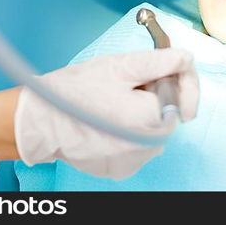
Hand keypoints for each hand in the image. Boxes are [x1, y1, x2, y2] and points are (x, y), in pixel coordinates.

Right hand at [14, 48, 198, 178]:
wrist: (38, 121)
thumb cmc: (74, 91)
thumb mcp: (119, 66)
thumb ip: (159, 61)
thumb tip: (186, 58)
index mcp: (150, 119)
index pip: (185, 97)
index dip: (180, 76)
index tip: (169, 64)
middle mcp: (148, 147)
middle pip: (171, 112)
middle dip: (159, 91)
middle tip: (133, 80)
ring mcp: (136, 160)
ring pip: (155, 126)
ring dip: (145, 108)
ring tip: (117, 97)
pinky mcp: (123, 167)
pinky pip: (140, 141)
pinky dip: (132, 126)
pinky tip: (111, 114)